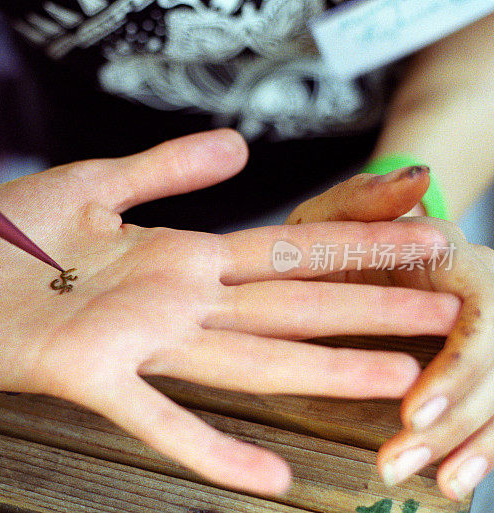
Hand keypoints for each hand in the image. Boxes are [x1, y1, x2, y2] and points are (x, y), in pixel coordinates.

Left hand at [0, 130, 460, 495]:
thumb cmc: (5, 235)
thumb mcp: (93, 184)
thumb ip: (166, 167)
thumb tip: (240, 144)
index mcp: (175, 255)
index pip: (282, 247)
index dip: (352, 242)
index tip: (419, 235)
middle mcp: (171, 301)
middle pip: (286, 304)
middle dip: (367, 306)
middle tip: (445, 311)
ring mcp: (137, 342)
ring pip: (248, 355)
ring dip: (323, 366)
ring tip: (397, 377)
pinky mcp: (91, 373)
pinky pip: (161, 417)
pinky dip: (213, 450)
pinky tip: (271, 479)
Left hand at [286, 168, 493, 499]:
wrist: (365, 254)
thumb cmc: (342, 236)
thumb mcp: (339, 211)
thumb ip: (370, 197)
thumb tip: (416, 178)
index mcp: (464, 264)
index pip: (481, 319)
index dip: (456, 367)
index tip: (414, 405)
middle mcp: (490, 305)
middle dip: (454, 421)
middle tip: (400, 460)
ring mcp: (491, 339)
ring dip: (473, 446)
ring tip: (441, 486)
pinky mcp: (479, 371)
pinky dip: (480, 448)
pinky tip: (455, 481)